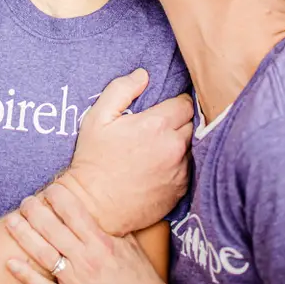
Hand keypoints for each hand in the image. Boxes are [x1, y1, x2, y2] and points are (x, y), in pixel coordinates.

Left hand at [4, 184, 170, 283]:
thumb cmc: (137, 273)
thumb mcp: (129, 244)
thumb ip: (111, 227)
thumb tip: (100, 209)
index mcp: (102, 243)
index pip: (75, 214)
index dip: (60, 198)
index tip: (51, 188)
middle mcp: (86, 259)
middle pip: (54, 230)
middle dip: (37, 213)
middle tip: (26, 201)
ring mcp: (74, 280)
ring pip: (44, 254)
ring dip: (25, 236)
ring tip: (12, 221)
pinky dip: (25, 274)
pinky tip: (11, 262)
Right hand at [63, 68, 192, 234]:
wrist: (91, 209)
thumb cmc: (92, 162)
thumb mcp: (97, 119)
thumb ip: (121, 89)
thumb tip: (144, 74)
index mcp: (157, 125)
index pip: (185, 103)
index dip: (174, 105)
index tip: (163, 112)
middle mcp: (174, 146)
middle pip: (192, 123)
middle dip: (179, 123)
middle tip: (160, 131)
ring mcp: (179, 170)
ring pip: (193, 146)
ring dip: (181, 144)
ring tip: (160, 150)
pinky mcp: (181, 190)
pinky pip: (190, 169)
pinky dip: (180, 166)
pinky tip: (161, 169)